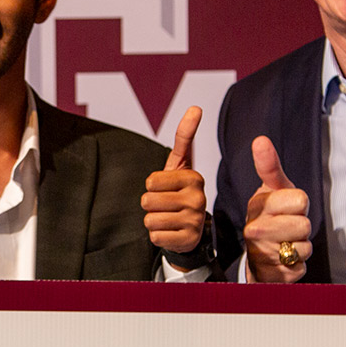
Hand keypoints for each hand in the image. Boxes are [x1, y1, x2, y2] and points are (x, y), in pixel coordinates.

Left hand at [143, 105, 207, 254]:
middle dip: (149, 204)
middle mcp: (197, 198)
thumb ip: (185, 137)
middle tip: (164, 205)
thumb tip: (195, 107)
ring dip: (152, 220)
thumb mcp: (180, 165)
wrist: (191, 229)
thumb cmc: (179, 192)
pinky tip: (170, 231)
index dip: (151, 185)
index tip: (163, 186)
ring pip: (150, 220)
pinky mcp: (188, 239)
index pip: (151, 181)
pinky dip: (157, 236)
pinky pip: (155, 237)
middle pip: (147, 200)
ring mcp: (194, 220)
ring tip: (167, 217)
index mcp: (193, 177)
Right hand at [242, 136, 310, 281]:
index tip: (288, 207)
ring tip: (286, 243)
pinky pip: (300, 268)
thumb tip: (260, 140)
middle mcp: (254, 230)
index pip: (301, 200)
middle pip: (305, 225)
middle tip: (289, 227)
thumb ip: (269, 166)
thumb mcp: (274, 189)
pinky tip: (285, 261)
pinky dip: (297, 265)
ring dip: (301, 246)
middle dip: (302, 227)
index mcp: (258, 205)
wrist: (258, 257)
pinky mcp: (272, 275)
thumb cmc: (271, 218)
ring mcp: (261, 254)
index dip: (300, 205)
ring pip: (304, 248)